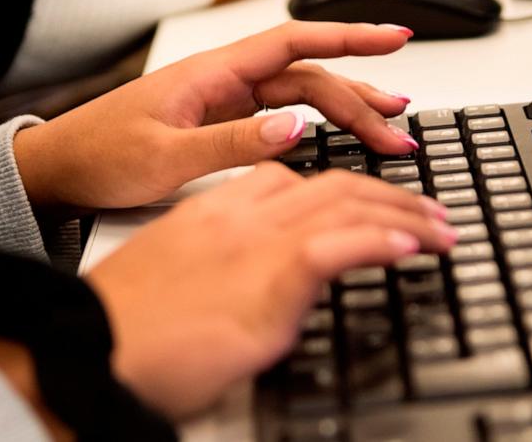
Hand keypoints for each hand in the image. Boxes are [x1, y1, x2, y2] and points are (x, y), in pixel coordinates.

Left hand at [11, 22, 419, 213]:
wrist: (56, 171)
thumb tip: (294, 126)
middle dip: (360, 94)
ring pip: (300, 97)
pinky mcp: (219, 123)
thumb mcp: (163, 157)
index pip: (294, 42)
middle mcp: (223, 80)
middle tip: (400, 124)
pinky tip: (339, 139)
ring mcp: (224, 102)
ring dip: (345, 112)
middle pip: (307, 76)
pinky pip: (281, 117)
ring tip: (388, 131)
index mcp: (211, 73)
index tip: (394, 37)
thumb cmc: (98, 156)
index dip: (348, 37)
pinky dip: (317, 126)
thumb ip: (230, 142)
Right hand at [87, 163, 457, 417]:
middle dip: (389, 198)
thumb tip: (249, 295)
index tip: (373, 204)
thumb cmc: (120, 333)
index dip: (344, 186)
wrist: (91, 351)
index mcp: (212, 212)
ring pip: (347, 205)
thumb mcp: (173, 285)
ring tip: (439, 231)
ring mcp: (255, 244)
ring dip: (404, 218)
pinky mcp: (268, 279)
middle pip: (331, 185)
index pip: (292, 178)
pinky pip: (339, 244)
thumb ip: (217, 272)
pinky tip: (411, 248)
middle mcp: (238, 218)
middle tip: (428, 215)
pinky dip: (382, 241)